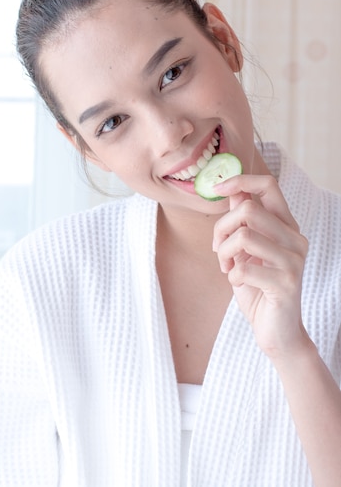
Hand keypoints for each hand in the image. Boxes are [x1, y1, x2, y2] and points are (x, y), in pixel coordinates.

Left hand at [212, 174, 308, 360]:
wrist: (277, 331)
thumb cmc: (258, 288)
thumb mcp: (247, 250)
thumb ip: (244, 221)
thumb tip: (232, 190)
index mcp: (286, 225)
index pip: (268, 185)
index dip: (240, 180)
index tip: (218, 189)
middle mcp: (295, 238)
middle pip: (248, 209)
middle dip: (221, 227)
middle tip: (218, 249)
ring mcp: (294, 260)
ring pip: (243, 235)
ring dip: (224, 253)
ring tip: (227, 267)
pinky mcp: (286, 283)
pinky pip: (244, 267)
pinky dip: (231, 275)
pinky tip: (237, 282)